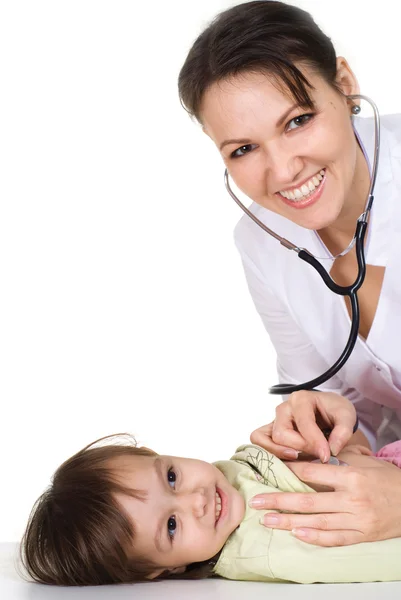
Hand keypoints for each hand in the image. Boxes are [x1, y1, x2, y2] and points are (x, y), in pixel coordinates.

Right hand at [250, 390, 356, 461]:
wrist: (328, 410)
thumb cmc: (335, 411)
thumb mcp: (347, 416)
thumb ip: (343, 431)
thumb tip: (332, 449)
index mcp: (301, 399)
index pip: (303, 423)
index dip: (314, 442)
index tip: (326, 456)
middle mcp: (284, 408)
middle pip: (281, 433)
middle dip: (300, 448)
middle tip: (317, 455)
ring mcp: (274, 419)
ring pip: (265, 438)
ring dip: (280, 452)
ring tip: (298, 458)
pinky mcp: (270, 431)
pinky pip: (258, 440)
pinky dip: (267, 451)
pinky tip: (286, 460)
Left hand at [250, 459, 400, 545]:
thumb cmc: (388, 479)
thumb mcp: (365, 461)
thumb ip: (339, 458)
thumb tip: (311, 454)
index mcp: (351, 476)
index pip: (312, 473)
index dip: (288, 472)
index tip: (269, 471)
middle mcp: (351, 499)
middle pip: (308, 500)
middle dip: (278, 500)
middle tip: (257, 501)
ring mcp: (356, 520)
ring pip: (316, 522)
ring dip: (288, 522)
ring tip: (267, 520)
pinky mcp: (362, 536)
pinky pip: (334, 539)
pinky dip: (314, 538)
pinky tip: (296, 534)